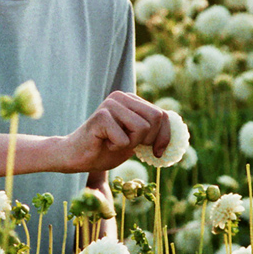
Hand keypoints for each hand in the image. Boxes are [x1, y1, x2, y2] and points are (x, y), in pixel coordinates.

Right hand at [55, 92, 169, 172]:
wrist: (75, 157)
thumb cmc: (105, 149)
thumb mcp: (135, 141)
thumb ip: (151, 134)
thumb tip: (177, 136)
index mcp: (131, 100)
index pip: (162, 115)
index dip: (164, 137)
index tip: (157, 153)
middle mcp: (122, 96)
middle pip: (156, 118)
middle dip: (148, 140)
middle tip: (129, 146)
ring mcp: (111, 104)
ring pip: (142, 129)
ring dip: (129, 145)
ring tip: (113, 143)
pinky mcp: (101, 116)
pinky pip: (124, 140)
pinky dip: (116, 148)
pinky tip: (103, 143)